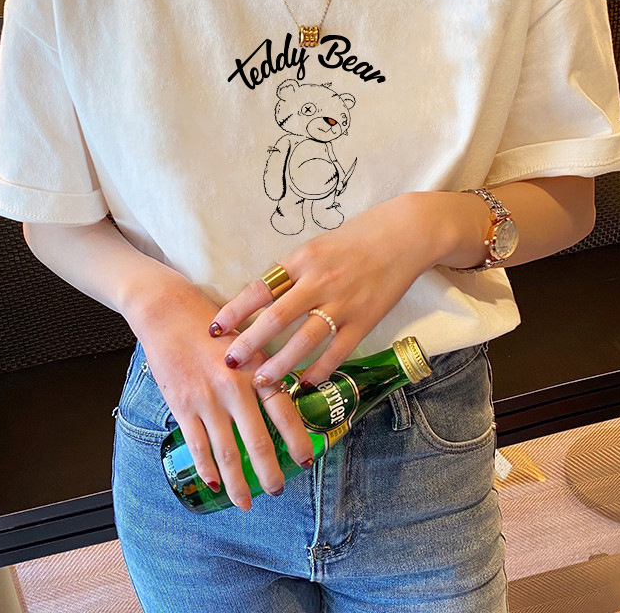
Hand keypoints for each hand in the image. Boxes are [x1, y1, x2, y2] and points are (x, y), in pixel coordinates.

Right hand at [126, 273, 314, 511]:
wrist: (167, 310)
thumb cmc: (211, 322)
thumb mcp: (248, 338)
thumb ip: (264, 367)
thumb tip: (284, 397)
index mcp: (256, 368)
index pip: (284, 411)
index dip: (297, 440)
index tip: (306, 460)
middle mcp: (234, 387)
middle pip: (258, 442)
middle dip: (270, 473)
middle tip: (277, 491)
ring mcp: (206, 399)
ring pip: (227, 452)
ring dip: (238, 482)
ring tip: (246, 502)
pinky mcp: (182, 405)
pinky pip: (198, 445)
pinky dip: (207, 468)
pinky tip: (214, 483)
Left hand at [210, 195, 437, 387]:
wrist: (404, 235)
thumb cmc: (357, 238)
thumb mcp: (317, 246)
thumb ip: (292, 271)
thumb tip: (262, 298)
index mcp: (302, 260)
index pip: (259, 288)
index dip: (234, 310)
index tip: (214, 327)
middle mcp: (319, 281)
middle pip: (276, 318)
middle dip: (249, 342)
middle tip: (229, 362)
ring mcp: (343, 303)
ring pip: (304, 341)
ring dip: (280, 364)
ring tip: (261, 381)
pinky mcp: (365, 320)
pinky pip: (337, 352)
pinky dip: (319, 370)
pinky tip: (305, 383)